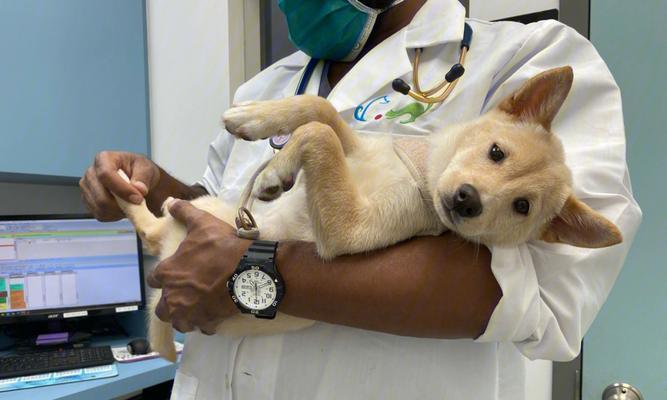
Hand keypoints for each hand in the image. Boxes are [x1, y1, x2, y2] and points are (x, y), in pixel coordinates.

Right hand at [79, 151, 160, 220]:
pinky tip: (122, 208)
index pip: (105, 175)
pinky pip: (100, 215)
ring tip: (131, 204)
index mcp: (104, 158)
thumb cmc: (141, 171)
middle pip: (100, 196)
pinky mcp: (89, 202)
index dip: (121, 189)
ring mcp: (87, 188)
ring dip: (118, 211)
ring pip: (100, 208)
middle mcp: (91, 173)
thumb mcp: (147, 169)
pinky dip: (114, 216)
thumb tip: (139, 189)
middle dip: (121, 204)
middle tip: (137, 204)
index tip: (138, 198)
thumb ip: (143, 177)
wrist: (139, 182)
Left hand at [147, 200, 251, 334]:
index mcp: (168, 273)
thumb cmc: (222, 247)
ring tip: (196, 309)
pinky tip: (213, 316)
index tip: (173, 273)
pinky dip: (205, 323)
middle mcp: (173, 296)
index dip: (163, 276)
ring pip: (178, 322)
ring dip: (184, 316)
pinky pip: (201, 328)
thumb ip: (184, 213)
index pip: (154, 279)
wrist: (248, 271)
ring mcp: (189, 312)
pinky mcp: (206, 322)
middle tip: (183, 295)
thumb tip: (171, 202)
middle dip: (169, 303)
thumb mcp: (203, 223)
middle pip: (161, 308)